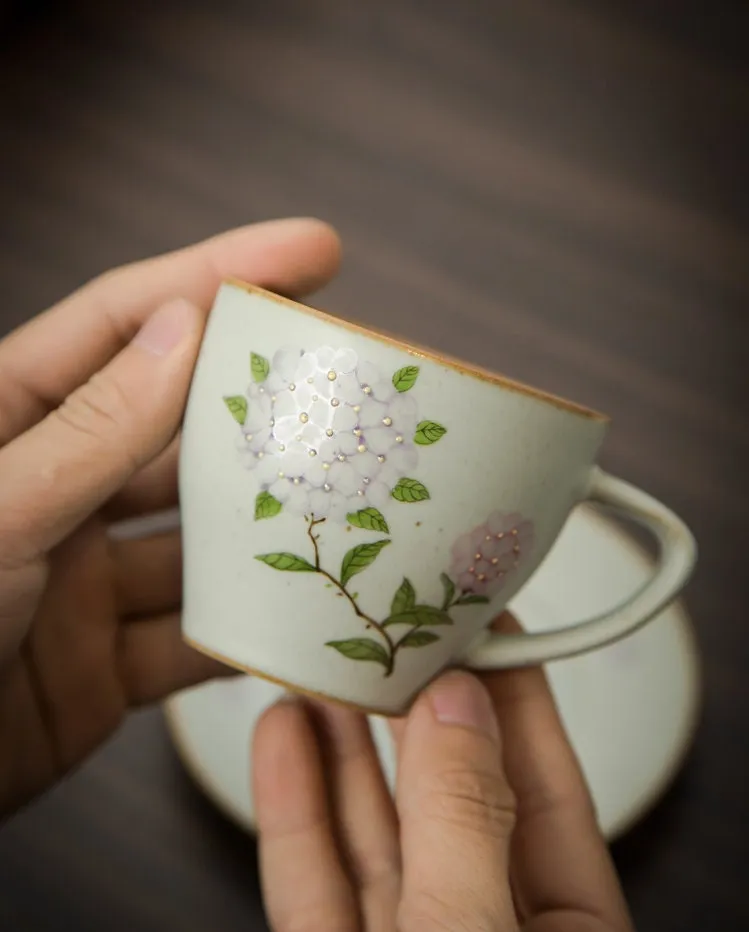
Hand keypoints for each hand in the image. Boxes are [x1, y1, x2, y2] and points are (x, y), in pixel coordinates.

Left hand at [0, 218, 340, 814]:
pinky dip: (241, 634)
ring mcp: (83, 579)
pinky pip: (190, 639)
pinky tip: (301, 617)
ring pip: (196, 542)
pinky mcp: (104, 663)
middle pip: (177, 430)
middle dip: (258, 409)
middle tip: (348, 385)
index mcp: (7, 425)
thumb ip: (90, 430)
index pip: (125, 323)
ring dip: (262, 530)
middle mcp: (55, 491)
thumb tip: (184, 327)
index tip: (311, 251)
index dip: (217, 275)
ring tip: (348, 503)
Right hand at [253, 617, 634, 931]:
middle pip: (448, 793)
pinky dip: (293, 804)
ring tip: (321, 662)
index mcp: (564, 929)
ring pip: (374, 828)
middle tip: (386, 627)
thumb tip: (456, 705)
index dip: (512, 693)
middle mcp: (484, 928)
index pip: (544, 784)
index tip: (480, 620)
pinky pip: (311, 875)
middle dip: (414, 706)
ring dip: (342, 742)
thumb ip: (464, 823)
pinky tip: (281, 737)